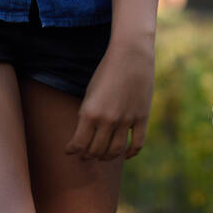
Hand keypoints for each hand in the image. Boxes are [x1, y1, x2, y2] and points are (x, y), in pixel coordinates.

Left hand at [64, 36, 154, 161]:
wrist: (131, 54)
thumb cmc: (107, 70)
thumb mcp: (90, 91)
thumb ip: (87, 113)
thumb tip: (83, 134)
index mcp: (90, 112)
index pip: (79, 144)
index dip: (73, 150)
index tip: (70, 151)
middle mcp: (108, 120)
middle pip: (96, 150)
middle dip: (88, 155)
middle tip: (85, 156)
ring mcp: (126, 121)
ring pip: (115, 151)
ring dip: (107, 157)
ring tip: (101, 157)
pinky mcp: (142, 118)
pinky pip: (137, 144)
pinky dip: (130, 154)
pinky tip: (125, 155)